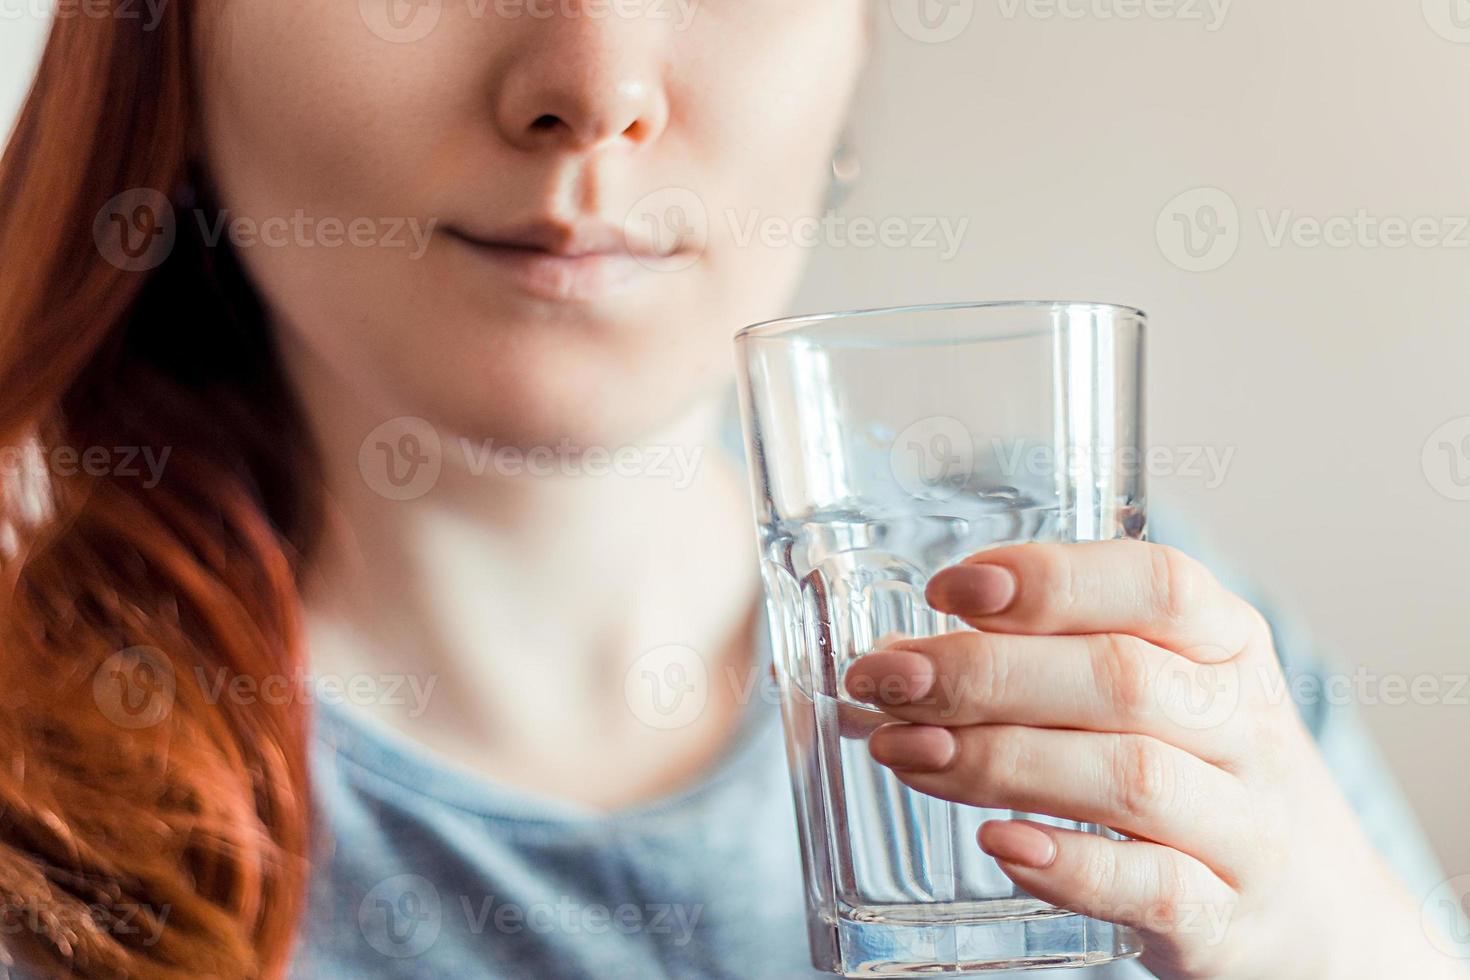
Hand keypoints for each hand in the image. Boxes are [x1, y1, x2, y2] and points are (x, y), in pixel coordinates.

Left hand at [844, 540, 1463, 979]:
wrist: (1319, 918)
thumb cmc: (1200, 779)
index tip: (950, 589)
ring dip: (999, 759)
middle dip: (984, 673)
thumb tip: (899, 658)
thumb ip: (1052, 662)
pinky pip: (1152, 888)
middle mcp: (1246, 727)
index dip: (1051, 578)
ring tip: (902, 750)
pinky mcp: (1227, 921)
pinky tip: (995, 843)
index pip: (1157, 584)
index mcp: (1227, 646)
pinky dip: (1068, 865)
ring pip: (1128, 777)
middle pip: (1120, 679)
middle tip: (885, 679)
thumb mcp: (1160, 696)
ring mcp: (1246, 829)